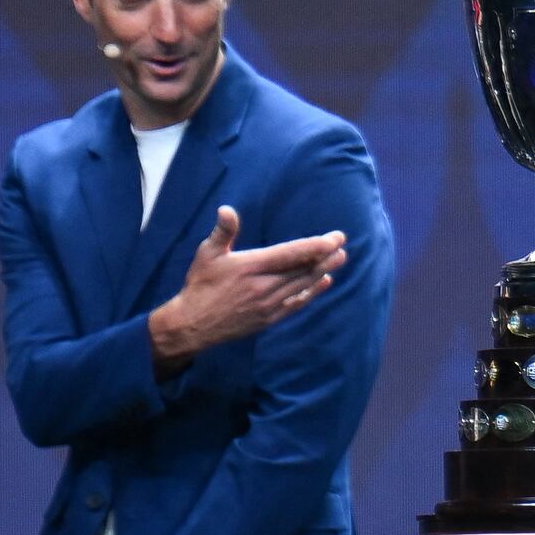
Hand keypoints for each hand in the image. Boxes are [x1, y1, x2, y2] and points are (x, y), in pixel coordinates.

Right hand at [150, 205, 343, 369]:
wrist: (192, 325)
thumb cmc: (200, 284)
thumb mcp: (207, 254)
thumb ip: (222, 232)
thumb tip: (227, 210)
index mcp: (250, 267)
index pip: (290, 254)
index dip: (314, 246)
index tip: (333, 238)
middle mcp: (262, 287)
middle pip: (302, 270)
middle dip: (325, 256)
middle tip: (342, 244)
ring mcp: (267, 305)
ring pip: (302, 286)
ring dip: (323, 272)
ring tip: (340, 258)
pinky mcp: (268, 319)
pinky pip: (296, 304)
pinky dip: (312, 292)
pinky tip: (325, 282)